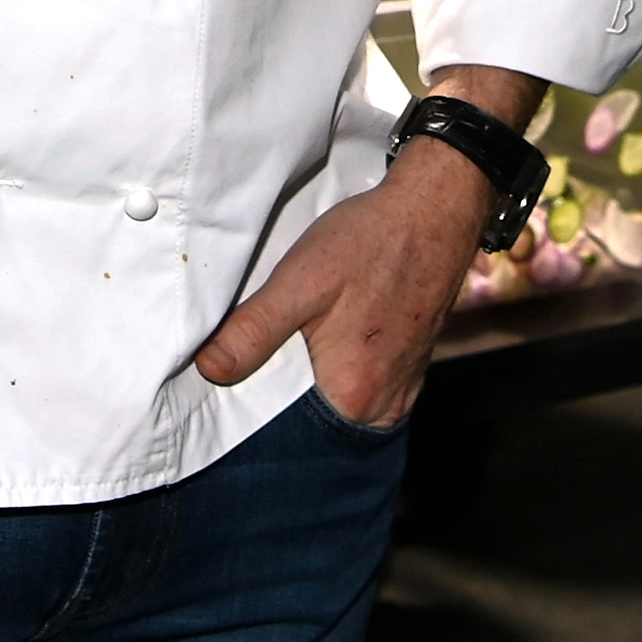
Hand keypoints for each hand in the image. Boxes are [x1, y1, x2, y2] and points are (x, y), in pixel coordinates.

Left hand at [191, 65, 537, 428]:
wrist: (433, 212)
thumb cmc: (369, 243)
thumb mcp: (298, 282)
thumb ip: (253, 331)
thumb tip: (208, 369)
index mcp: (352, 395)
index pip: (285, 429)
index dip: (253, 406)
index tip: (229, 381)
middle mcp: (382, 406)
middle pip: (314, 420)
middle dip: (281, 397)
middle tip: (254, 358)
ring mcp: (402, 390)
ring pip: (338, 404)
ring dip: (311, 384)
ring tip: (289, 349)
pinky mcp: (410, 370)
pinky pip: (364, 389)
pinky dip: (339, 375)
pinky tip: (324, 344)